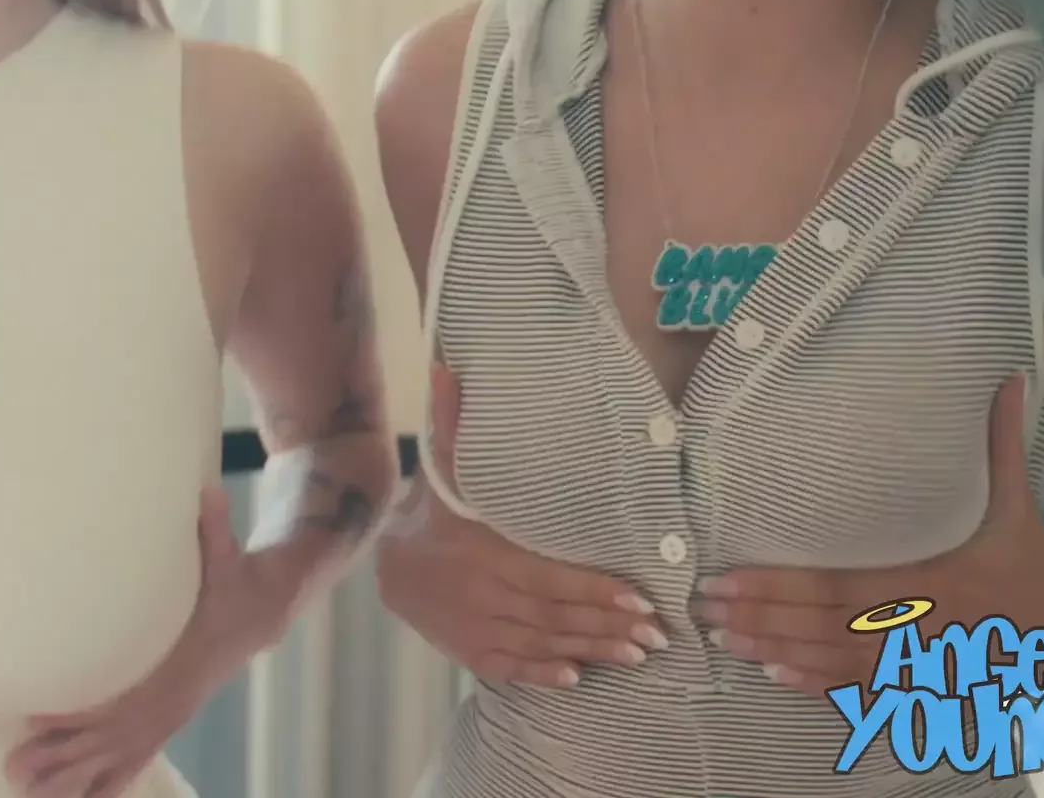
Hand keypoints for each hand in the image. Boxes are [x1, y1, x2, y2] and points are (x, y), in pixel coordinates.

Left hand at [5, 485, 287, 797]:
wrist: (265, 610)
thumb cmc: (236, 580)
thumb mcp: (229, 555)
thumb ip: (215, 529)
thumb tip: (206, 492)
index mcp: (181, 665)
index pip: (125, 695)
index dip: (81, 710)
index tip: (39, 716)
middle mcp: (174, 699)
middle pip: (113, 739)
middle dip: (65, 757)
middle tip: (16, 768)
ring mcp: (171, 714)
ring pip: (120, 758)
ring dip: (76, 778)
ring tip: (29, 790)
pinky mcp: (168, 719)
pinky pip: (136, 760)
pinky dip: (107, 784)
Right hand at [374, 366, 667, 686]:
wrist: (386, 563)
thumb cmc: (432, 510)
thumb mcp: (441, 467)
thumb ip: (453, 422)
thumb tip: (447, 365)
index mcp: (482, 549)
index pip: (548, 575)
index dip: (596, 589)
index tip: (641, 598)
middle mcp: (479, 592)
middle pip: (553, 614)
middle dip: (608, 625)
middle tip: (657, 634)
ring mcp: (472, 626)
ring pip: (539, 643)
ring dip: (590, 650)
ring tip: (637, 654)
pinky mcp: (467, 650)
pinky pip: (509, 666)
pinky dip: (542, 674)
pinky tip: (576, 677)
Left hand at [699, 376, 1043, 696]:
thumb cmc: (1035, 555)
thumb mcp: (1019, 500)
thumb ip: (1001, 441)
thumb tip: (1006, 375)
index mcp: (937, 580)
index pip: (842, 586)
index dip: (781, 587)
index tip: (727, 578)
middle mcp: (923, 626)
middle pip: (828, 626)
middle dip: (763, 618)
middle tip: (704, 610)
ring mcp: (922, 661)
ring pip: (838, 661)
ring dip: (778, 651)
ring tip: (725, 639)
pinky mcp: (926, 681)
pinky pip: (865, 689)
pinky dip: (820, 684)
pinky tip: (777, 675)